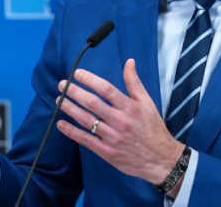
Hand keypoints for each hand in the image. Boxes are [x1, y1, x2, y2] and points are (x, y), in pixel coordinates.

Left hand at [56, 59, 184, 186]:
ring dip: (70, 108)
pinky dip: (72, 132)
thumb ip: (134, 82)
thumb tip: (129, 62)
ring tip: (59, 100)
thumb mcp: (147, 103)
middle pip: (92, 103)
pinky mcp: (107, 152)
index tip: (77, 74)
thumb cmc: (153, 128)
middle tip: (62, 85)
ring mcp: (112, 137)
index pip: (106, 89)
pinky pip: (86, 140)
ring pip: (86, 120)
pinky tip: (61, 123)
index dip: (89, 80)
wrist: (160, 159)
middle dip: (74, 92)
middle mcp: (120, 121)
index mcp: (130, 107)